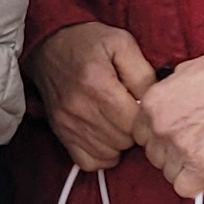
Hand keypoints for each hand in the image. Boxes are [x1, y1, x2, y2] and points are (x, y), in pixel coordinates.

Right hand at [29, 22, 156, 170]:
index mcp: (97, 84)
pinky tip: (106, 137)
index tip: (143, 106)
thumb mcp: (122, 43)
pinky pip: (88, 161)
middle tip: (131, 111)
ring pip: (109, 154)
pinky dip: (102, 155)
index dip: (146, 118)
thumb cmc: (88, 42)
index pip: (134, 123)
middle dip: (134, 129)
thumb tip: (154, 102)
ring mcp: (67, 123)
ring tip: (118, 122)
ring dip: (119, 142)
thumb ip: (142, 72)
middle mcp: (79, 108)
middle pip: (123, 140)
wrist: (49, 44)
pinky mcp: (60, 132)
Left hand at [133, 54, 203, 200]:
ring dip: (183, 168)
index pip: (139, 134)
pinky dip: (196, 185)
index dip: (157, 136)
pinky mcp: (201, 167)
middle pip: (153, 154)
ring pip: (167, 173)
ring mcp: (179, 148)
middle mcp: (160, 128)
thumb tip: (161, 107)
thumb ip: (164, 94)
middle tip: (194, 142)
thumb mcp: (181, 73)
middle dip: (170, 152)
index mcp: (151, 104)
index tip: (173, 135)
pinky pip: (186, 189)